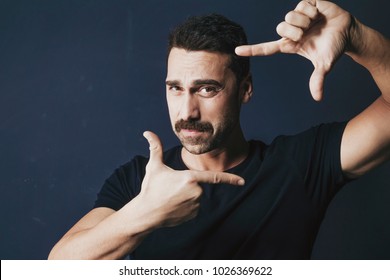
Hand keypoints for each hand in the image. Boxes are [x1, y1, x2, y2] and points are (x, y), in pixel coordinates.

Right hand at [138, 131, 244, 227]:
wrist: (146, 214)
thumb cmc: (150, 188)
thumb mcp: (154, 166)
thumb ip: (155, 147)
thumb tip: (147, 132)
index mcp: (190, 178)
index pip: (215, 177)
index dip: (231, 179)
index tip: (242, 181)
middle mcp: (196, 192)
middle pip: (198, 185)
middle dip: (187, 184)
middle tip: (170, 189)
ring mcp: (196, 206)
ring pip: (196, 196)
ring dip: (187, 195)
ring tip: (170, 198)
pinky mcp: (193, 215)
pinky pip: (194, 207)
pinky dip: (186, 206)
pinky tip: (174, 207)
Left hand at [236, 0, 351, 100]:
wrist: (348, 31)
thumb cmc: (333, 47)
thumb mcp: (325, 64)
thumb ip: (318, 79)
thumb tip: (318, 98)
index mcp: (290, 45)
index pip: (267, 48)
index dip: (252, 50)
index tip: (237, 51)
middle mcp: (290, 31)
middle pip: (280, 29)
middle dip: (296, 32)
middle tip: (308, 33)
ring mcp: (296, 17)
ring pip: (290, 17)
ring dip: (305, 21)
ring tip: (315, 23)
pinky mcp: (305, 4)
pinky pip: (302, 6)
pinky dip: (313, 11)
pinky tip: (319, 14)